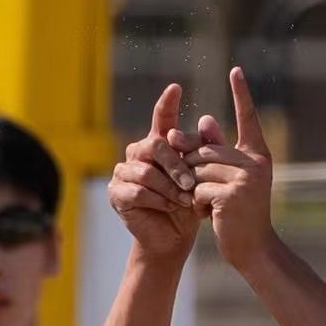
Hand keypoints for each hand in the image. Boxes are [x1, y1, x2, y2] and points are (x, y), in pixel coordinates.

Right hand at [109, 83, 201, 258]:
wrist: (173, 237)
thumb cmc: (188, 205)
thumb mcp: (200, 177)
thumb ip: (206, 151)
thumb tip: (208, 119)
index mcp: (158, 145)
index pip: (161, 118)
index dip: (167, 103)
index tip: (177, 88)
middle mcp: (138, 153)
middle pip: (155, 145)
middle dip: (176, 165)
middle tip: (191, 184)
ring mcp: (123, 172)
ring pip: (146, 171)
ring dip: (168, 187)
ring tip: (184, 200)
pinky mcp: (117, 193)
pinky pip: (137, 191)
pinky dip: (157, 200)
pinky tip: (169, 208)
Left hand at [185, 67, 276, 271]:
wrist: (253, 249)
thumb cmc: (240, 215)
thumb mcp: (231, 181)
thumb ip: (218, 152)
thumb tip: (204, 118)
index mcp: (259, 156)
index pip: (248, 118)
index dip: (241, 94)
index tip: (235, 69)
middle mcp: (255, 163)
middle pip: (205, 151)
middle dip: (192, 169)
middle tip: (197, 190)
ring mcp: (245, 179)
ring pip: (198, 171)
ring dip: (194, 190)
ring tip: (209, 206)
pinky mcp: (231, 196)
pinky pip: (197, 189)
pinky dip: (196, 204)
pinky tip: (209, 216)